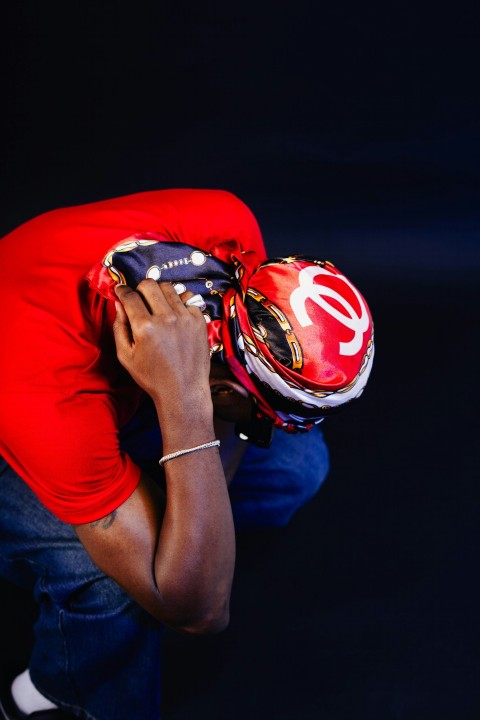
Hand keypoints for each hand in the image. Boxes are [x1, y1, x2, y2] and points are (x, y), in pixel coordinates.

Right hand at [113, 281, 211, 415]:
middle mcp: (166, 318)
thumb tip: (119, 304)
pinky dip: (178, 303)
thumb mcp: (126, 356)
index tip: (120, 291)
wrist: (183, 390)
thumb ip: (119, 327)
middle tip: (139, 299)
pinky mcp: (199, 321)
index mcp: (145, 327)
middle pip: (150, 285)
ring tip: (157, 305)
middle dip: (140, 288)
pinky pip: (188, 299)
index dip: (122, 290)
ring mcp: (185, 318)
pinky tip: (174, 315)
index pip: (130, 296)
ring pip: (169, 288)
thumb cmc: (152, 377)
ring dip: (159, 293)